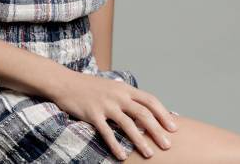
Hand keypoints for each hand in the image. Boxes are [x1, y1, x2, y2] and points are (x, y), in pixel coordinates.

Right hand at [49, 68, 177, 159]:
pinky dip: (115, 145)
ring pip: (127, 124)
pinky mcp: (92, 114)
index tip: (173, 128)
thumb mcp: (112, 87)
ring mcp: (105, 104)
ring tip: (149, 154)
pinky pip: (106, 132)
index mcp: (124, 88)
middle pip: (143, 113)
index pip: (150, 100)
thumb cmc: (90, 87)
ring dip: (140, 140)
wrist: (65, 82)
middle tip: (167, 145)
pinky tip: (121, 156)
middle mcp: (117, 95)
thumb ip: (127, 97)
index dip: (163, 114)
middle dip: (157, 130)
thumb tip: (145, 110)